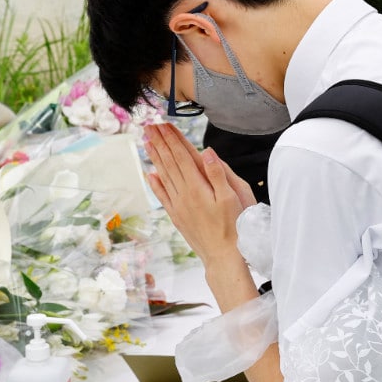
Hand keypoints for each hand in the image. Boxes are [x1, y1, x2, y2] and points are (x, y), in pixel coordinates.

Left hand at [143, 123, 255, 264]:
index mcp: (198, 187)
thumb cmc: (234, 227)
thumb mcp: (232, 197)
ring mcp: (179, 206)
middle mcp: (184, 194)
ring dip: (155, 157)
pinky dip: (156, 184)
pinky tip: (150, 174)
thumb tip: (206, 151)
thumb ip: (217, 173)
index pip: (182, 156)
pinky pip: (163, 196)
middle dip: (160, 142)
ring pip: (164, 176)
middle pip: (169, 162)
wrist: (224, 257)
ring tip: (146, 142)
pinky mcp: (178, 216)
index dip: (173, 139)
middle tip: (150, 126)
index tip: (163, 124)